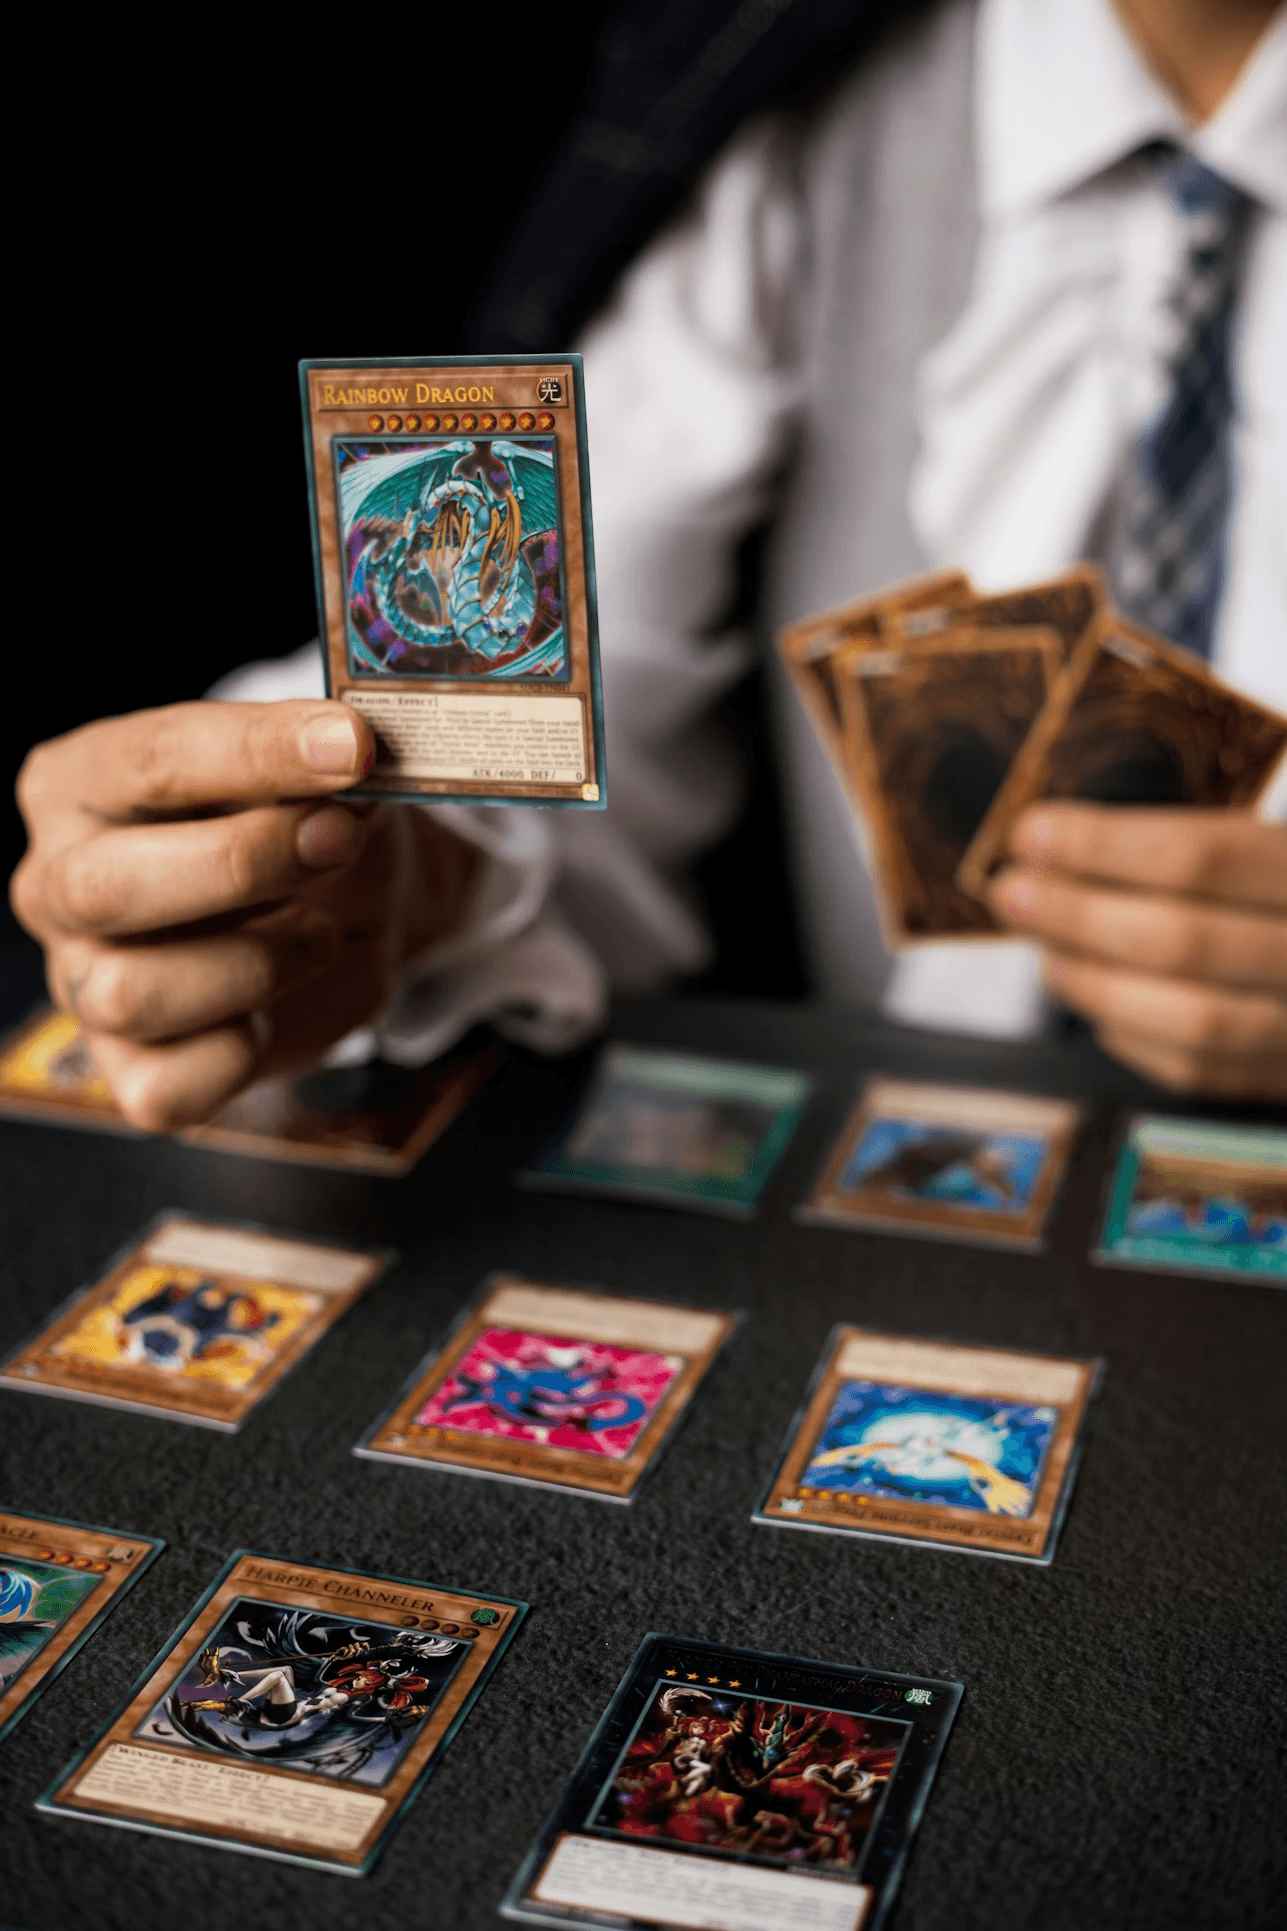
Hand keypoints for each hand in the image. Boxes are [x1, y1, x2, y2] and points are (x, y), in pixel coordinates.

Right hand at [10, 699, 478, 1129]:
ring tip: (319, 933)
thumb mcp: (328, 780)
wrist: (348, 918)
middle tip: (338, 840)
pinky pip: (169, 1085)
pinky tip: (275, 1007)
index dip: (256, 752)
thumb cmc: (309, 830)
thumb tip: (358, 767)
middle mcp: (58, 883)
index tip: (351, 745)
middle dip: (240, 864)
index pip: (149, 761)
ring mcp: (80, 983)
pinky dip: (242, 1052)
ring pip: (129, 995)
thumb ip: (331, 769)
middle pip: (103, 887)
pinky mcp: (129, 1070)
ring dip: (254, 964)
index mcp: (81, 783)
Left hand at [987, 804, 1286, 1099]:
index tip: (1033, 834)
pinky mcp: (1285, 1074)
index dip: (1100, 846)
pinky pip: (1199, 1069)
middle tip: (1013, 894)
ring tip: (1047, 955)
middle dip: (1077, 916)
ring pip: (1192, 1019)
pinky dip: (1133, 1037)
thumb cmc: (1280, 892)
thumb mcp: (1261, 845)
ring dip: (1097, 985)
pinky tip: (1098, 1007)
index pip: (1197, 855)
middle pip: (1181, 938)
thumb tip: (1055, 844)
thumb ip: (1182, 845)